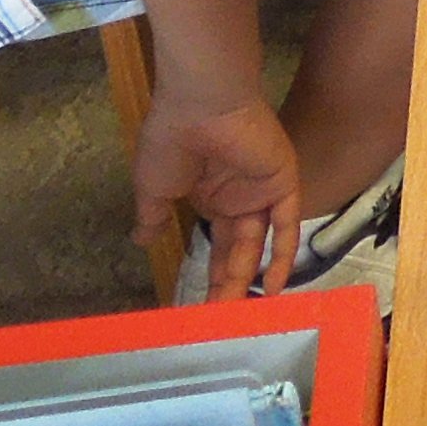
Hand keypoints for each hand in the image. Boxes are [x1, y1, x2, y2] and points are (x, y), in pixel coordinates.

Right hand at [139, 87, 300, 300]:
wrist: (200, 104)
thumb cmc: (171, 140)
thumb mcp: (154, 186)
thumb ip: (153, 216)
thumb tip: (140, 239)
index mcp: (209, 195)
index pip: (214, 245)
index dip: (208, 275)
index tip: (197, 307)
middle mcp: (238, 196)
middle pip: (237, 250)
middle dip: (228, 285)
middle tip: (219, 321)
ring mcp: (261, 190)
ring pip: (259, 243)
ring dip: (250, 277)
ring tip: (241, 314)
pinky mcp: (282, 182)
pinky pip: (286, 225)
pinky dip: (281, 255)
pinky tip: (271, 286)